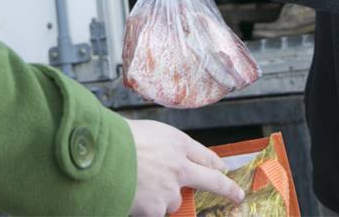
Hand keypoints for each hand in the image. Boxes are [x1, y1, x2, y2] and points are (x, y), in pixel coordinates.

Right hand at [126, 119, 243, 215]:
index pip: (204, 154)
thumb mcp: (143, 130)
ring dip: (160, 198)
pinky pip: (154, 211)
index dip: (215, 163)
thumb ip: (159, 147)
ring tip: (136, 185)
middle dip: (227, 188)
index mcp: (175, 142)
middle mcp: (179, 166)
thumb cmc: (115, 138)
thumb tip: (162, 159)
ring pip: (173, 200)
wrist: (100, 156)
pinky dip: (144, 208)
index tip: (223, 169)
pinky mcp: (157, 208)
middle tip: (237, 194)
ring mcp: (170, 189)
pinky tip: (131, 195)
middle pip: (211, 180)